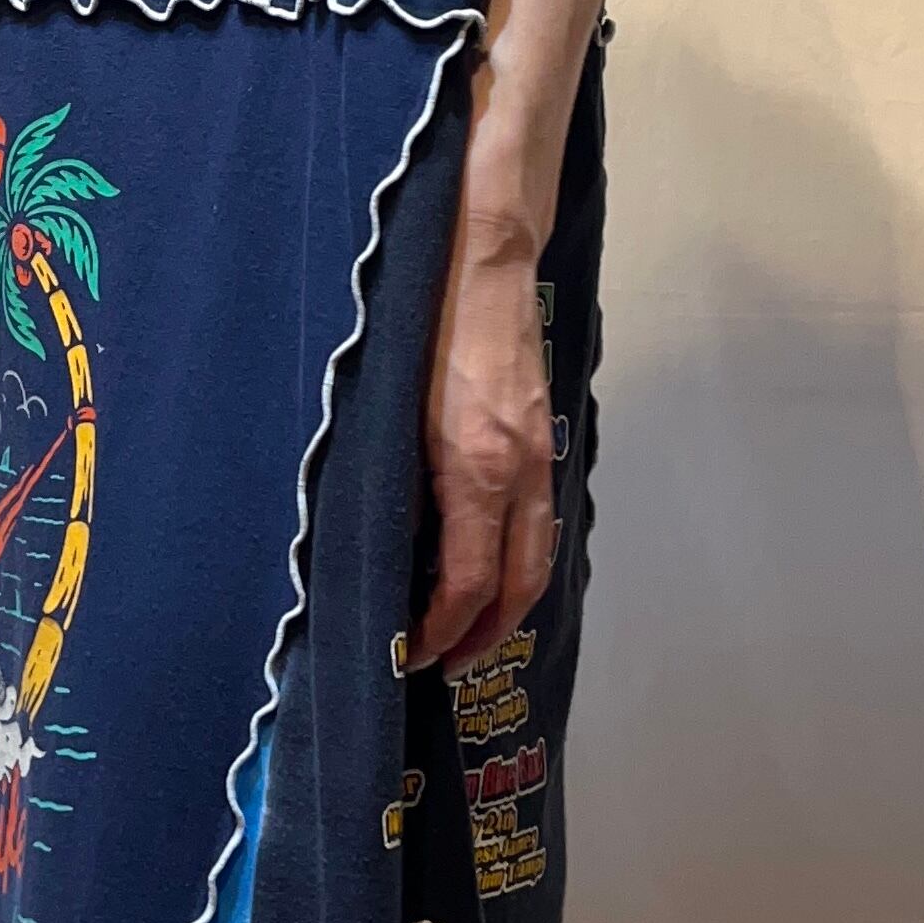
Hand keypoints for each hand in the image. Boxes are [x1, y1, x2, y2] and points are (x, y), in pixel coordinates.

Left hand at [407, 213, 556, 676]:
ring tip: (470, 630)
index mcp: (474, 469)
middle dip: (484, 636)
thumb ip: (391, 479)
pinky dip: (522, 558)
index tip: (411, 655)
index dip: (441, 631)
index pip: (468, 584)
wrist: (483, 258)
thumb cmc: (420, 324)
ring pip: (539, 555)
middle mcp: (518, 470)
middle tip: (445, 664)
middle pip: (518, 585)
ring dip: (509, 604)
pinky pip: (541, 518)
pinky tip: (492, 565)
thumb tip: (382, 546)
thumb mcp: (389, 407)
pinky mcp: (542, 434)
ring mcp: (538, 453)